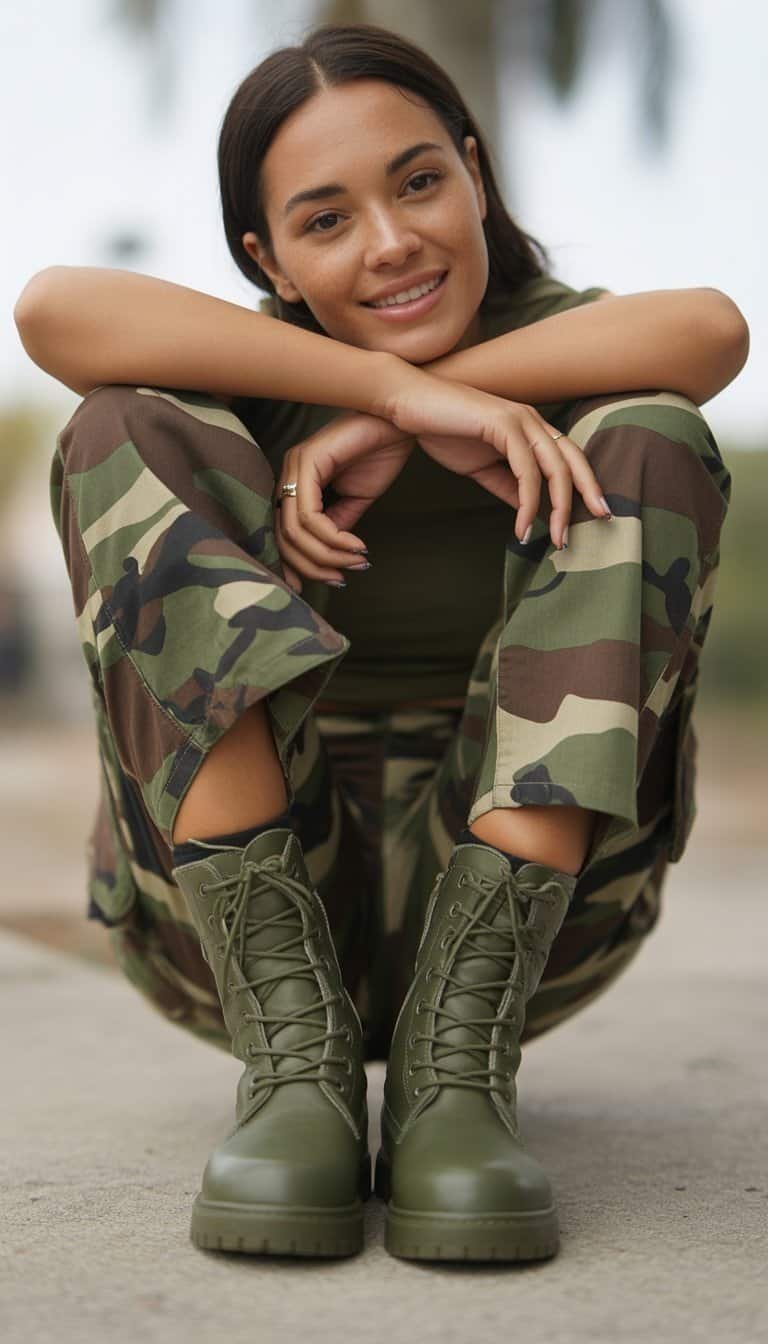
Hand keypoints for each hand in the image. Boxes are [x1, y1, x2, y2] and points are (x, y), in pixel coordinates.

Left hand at [273, 411, 414, 591]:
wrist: (398, 425)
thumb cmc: (378, 455)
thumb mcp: (354, 501)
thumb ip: (336, 525)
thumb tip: (328, 554)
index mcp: (295, 483)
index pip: (282, 534)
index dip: (298, 565)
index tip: (322, 584)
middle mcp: (288, 474)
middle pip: (285, 538)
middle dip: (315, 566)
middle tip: (343, 576)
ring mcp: (294, 467)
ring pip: (296, 531)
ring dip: (328, 555)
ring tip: (355, 561)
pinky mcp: (307, 462)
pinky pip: (312, 516)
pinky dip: (334, 538)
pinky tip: (356, 544)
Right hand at [382, 368, 610, 547]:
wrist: (408, 405)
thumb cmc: (442, 431)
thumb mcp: (481, 467)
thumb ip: (508, 486)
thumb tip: (530, 512)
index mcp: (530, 428)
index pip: (569, 458)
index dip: (585, 485)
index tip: (596, 515)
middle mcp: (531, 420)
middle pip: (573, 461)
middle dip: (585, 497)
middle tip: (589, 529)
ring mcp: (519, 419)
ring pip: (554, 468)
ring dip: (557, 508)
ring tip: (553, 539)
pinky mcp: (502, 424)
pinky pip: (525, 469)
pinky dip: (528, 501)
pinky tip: (522, 525)